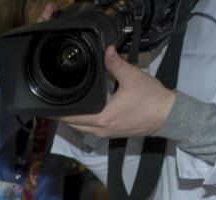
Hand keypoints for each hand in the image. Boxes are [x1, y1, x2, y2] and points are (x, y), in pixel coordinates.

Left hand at [61, 46, 175, 138]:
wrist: (167, 115)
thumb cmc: (151, 99)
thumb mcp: (132, 77)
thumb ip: (116, 64)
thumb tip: (107, 50)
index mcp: (103, 117)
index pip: (73, 118)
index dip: (58, 113)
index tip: (48, 108)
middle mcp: (101, 129)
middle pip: (74, 125)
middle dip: (62, 117)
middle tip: (51, 107)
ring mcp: (106, 133)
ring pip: (82, 129)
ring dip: (72, 121)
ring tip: (63, 109)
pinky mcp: (112, 134)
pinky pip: (91, 130)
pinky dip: (83, 123)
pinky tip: (82, 114)